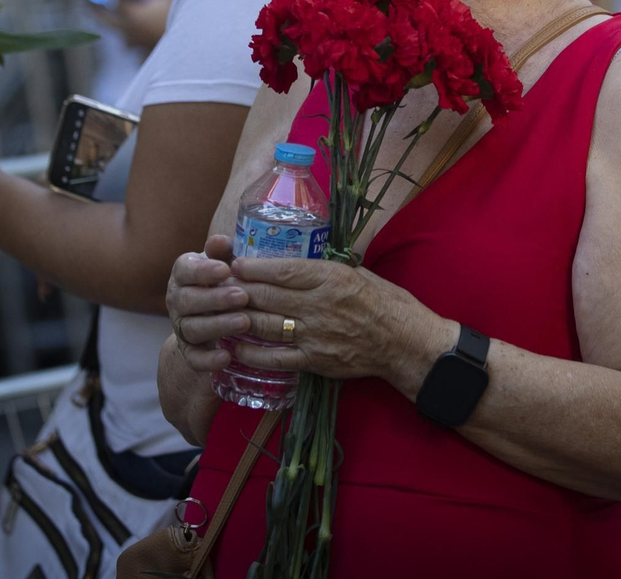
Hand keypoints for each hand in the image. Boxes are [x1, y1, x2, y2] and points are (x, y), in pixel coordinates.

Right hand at [167, 235, 246, 372]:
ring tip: (245, 322)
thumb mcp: (224, 262)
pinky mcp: (189, 351)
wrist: (211, 316)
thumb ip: (222, 252)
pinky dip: (208, 359)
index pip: (185, 270)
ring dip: (218, 325)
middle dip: (215, 299)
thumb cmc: (223, 280)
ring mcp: (181, 327)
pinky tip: (227, 357)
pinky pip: (194, 358)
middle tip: (243, 296)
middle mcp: (177, 300)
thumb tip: (222, 240)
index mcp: (183, 274)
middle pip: (188, 301)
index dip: (203, 271)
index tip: (225, 270)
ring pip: (192, 328)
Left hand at [227, 256, 455, 391]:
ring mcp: (316, 335)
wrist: (404, 341)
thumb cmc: (384, 301)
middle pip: (268, 297)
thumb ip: (323, 268)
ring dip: (239, 319)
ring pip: (266, 325)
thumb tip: (292, 259)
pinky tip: (235, 347)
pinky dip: (252, 353)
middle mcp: (320, 306)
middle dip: (238, 290)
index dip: (254, 268)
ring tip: (219, 312)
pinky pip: (276, 358)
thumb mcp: (356, 272)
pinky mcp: (315, 360)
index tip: (234, 262)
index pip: (283, 271)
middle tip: (216, 285)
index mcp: (331, 278)